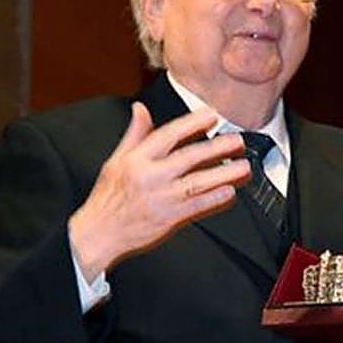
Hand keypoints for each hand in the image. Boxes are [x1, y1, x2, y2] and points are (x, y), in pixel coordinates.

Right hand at [68, 103, 248, 280]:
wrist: (98, 234)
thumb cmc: (108, 197)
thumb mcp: (115, 160)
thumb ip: (134, 134)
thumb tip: (140, 108)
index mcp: (136, 159)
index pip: (168, 135)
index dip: (192, 123)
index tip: (212, 115)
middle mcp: (150, 176)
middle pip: (190, 157)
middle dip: (218, 147)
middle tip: (238, 141)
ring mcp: (161, 198)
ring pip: (199, 182)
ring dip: (224, 173)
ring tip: (244, 166)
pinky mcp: (169, 218)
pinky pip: (198, 205)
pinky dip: (215, 198)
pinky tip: (230, 191)